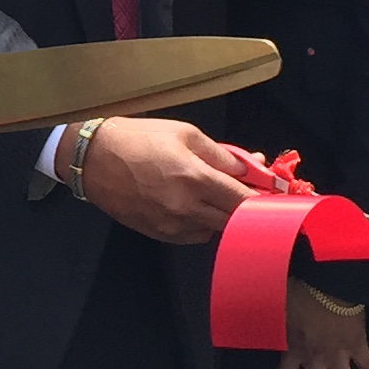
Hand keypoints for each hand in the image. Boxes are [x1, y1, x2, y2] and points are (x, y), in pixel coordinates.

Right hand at [76, 115, 258, 241]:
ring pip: (216, 230)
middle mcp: (185, 207)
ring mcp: (172, 225)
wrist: (92, 159)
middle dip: (245, 207)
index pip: (245, 199)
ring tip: (213, 194)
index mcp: (194, 177)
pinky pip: (195, 235)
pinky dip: (202, 222)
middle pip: (235, 220)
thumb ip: (222, 154)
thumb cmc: (138, 139)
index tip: (275, 193)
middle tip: (247, 191)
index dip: (264, 198)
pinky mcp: (160, 234)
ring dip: (222, 215)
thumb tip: (252, 167)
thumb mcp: (185, 134)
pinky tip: (192, 204)